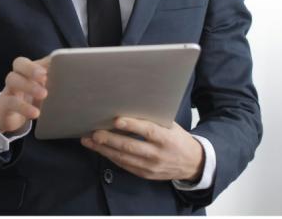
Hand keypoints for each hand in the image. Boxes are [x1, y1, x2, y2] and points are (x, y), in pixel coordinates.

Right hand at [0, 55, 50, 133]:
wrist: (11, 116)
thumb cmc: (33, 99)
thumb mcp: (45, 90)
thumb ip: (56, 82)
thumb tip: (77, 79)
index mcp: (29, 70)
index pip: (36, 58)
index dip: (43, 61)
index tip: (55, 65)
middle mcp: (17, 76)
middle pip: (19, 63)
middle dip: (32, 68)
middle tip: (45, 76)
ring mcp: (9, 89)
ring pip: (12, 79)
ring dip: (28, 86)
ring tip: (44, 95)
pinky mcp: (3, 105)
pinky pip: (10, 102)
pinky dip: (23, 107)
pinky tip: (35, 113)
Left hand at [81, 117, 204, 182]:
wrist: (192, 163)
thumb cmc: (177, 138)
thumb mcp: (171, 126)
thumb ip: (153, 119)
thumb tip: (129, 106)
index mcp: (167, 138)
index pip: (148, 131)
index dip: (132, 126)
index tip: (116, 120)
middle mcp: (158, 154)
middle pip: (130, 147)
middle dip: (109, 140)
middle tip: (94, 132)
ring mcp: (151, 166)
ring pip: (123, 158)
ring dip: (104, 149)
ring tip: (89, 141)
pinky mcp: (145, 174)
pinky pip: (124, 165)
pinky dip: (110, 156)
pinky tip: (100, 149)